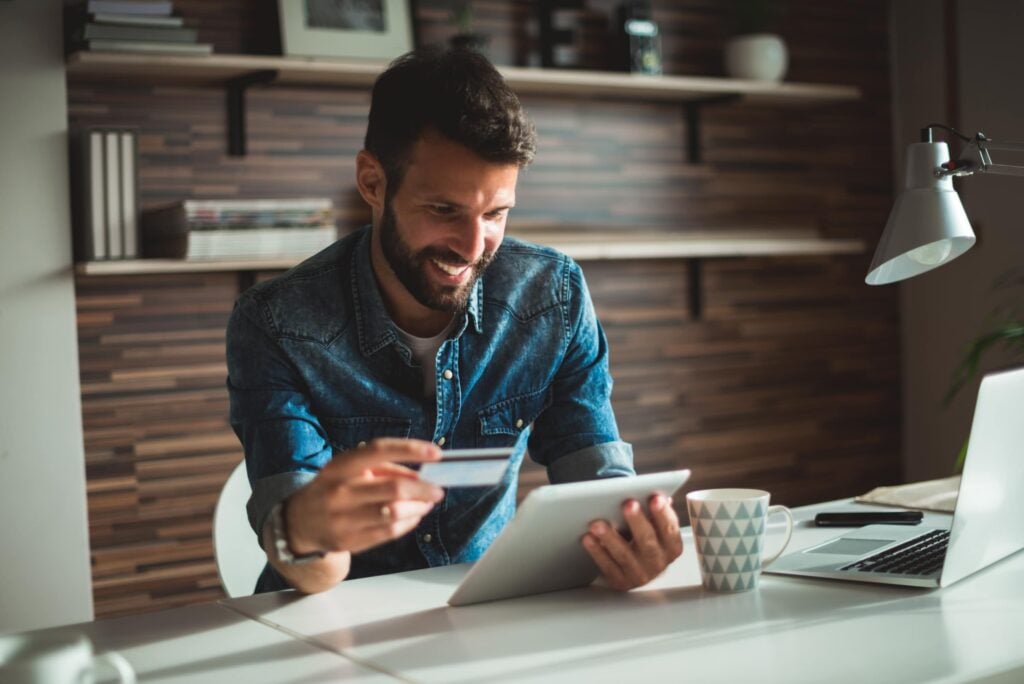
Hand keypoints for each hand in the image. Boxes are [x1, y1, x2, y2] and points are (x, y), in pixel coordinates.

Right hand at [285, 438, 444, 555]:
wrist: (300, 521)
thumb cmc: (334, 487)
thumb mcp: (350, 469)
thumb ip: (384, 468)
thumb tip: (420, 475)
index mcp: (341, 466)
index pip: (378, 451)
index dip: (409, 449)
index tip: (435, 452)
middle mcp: (340, 491)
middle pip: (394, 488)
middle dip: (423, 489)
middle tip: (437, 489)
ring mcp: (343, 518)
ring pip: (395, 513)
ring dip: (418, 508)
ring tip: (426, 503)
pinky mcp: (349, 540)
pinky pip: (389, 532)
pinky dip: (408, 523)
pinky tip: (413, 516)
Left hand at [581, 494, 682, 590]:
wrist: (636, 568)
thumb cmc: (643, 538)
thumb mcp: (654, 526)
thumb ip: (656, 511)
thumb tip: (659, 495)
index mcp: (671, 546)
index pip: (670, 529)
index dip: (663, 514)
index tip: (655, 498)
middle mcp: (658, 563)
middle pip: (648, 542)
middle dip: (637, 522)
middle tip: (627, 504)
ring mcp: (640, 575)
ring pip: (624, 556)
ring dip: (610, 538)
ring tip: (597, 523)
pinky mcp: (621, 582)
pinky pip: (607, 567)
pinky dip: (597, 552)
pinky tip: (588, 538)